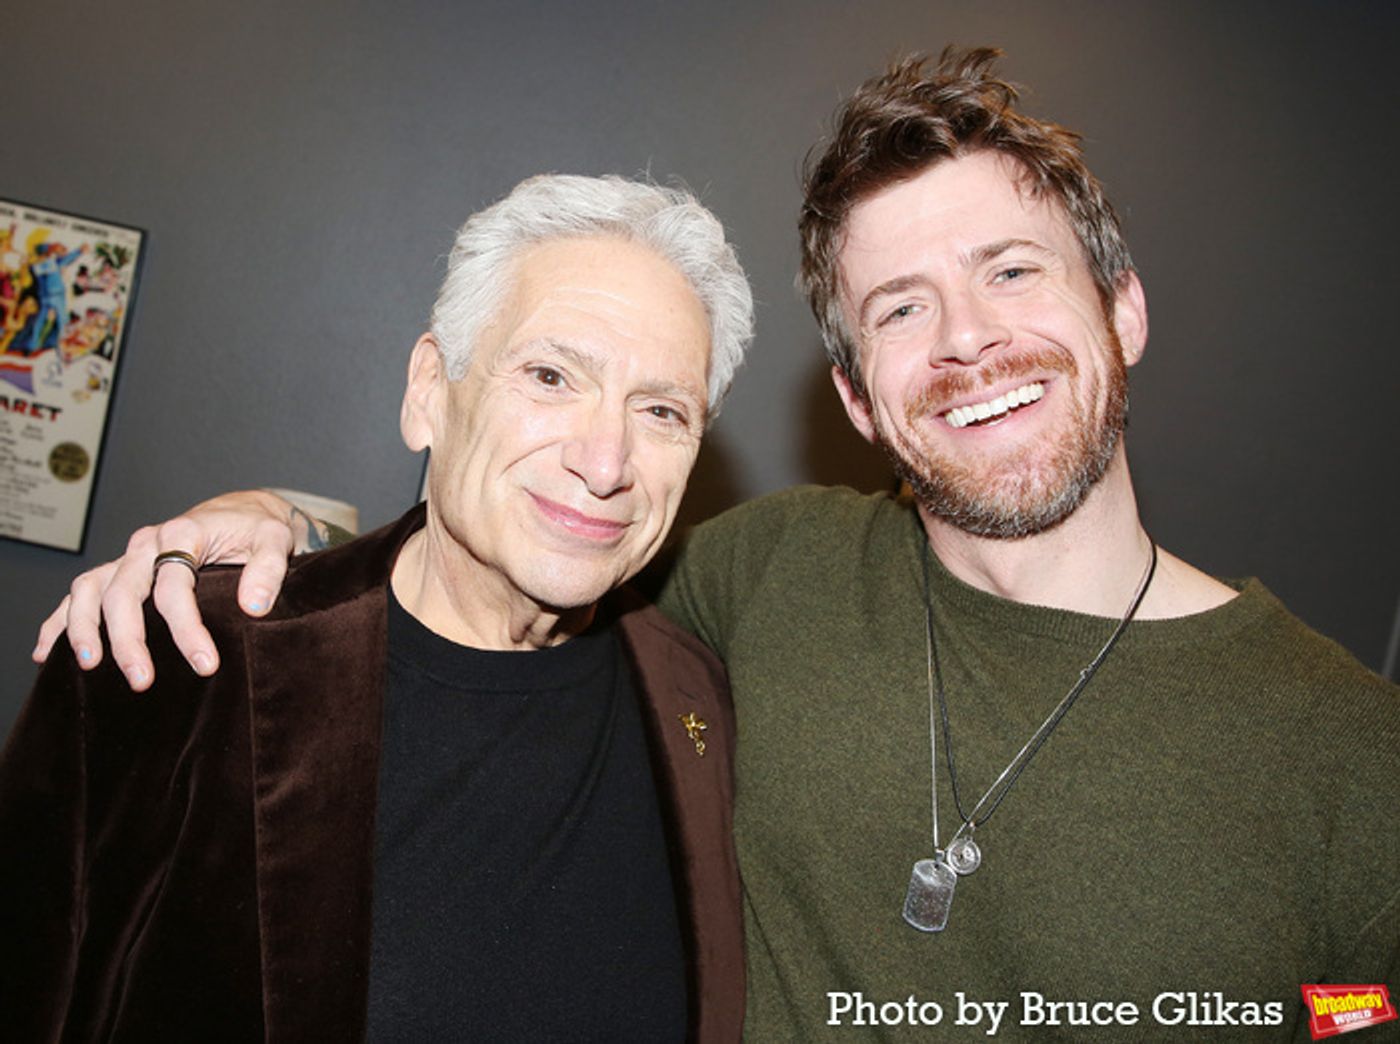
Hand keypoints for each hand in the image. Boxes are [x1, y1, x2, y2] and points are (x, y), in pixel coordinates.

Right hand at [32, 490, 304, 689]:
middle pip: (124, 591)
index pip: (175, 585)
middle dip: (129, 639)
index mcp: (183, 533)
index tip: (205, 664)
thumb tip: (253, 607)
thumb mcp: (276, 541)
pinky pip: (80, 593)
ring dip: (84, 629)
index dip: (186, 627)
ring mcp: (128, 557)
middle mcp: (148, 543)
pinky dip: (61, 620)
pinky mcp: (119, 570)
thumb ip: (268, 570)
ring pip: (89, 589)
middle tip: (141, 680)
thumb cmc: (258, 530)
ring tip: (90, 666)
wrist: (242, 513)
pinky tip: (46, 652)